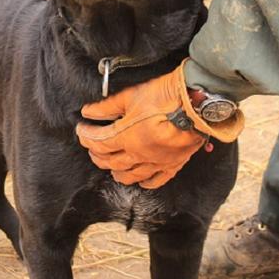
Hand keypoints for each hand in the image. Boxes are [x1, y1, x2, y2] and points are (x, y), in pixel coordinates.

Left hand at [76, 60, 243, 188]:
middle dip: (97, 155)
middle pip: (110, 162)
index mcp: (125, 138)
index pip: (98, 142)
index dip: (86, 136)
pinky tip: (140, 180)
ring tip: (110, 167)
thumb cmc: (164, 96)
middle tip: (92, 147)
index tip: (80, 129)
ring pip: (130, 175)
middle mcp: (138, 155)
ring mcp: (155, 162)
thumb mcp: (131, 96)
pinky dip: (144, 182)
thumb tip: (87, 112)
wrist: (197, 104)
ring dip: (116, 172)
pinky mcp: (173, 164)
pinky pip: (156, 180)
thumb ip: (107, 107)